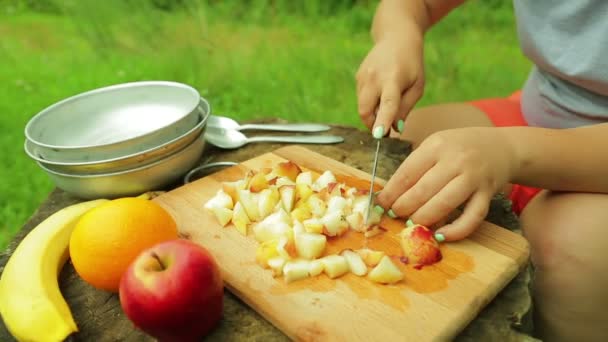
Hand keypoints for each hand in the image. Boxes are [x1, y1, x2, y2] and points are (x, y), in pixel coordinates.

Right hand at [356, 33, 424, 136]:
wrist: (396, 37)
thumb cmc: (412, 64)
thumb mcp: (417, 86)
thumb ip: (405, 108)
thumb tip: (395, 129)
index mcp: (393, 79)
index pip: (387, 103)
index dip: (383, 120)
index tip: (379, 135)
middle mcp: (374, 77)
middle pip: (365, 110)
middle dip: (373, 124)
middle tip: (385, 129)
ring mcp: (363, 76)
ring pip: (362, 106)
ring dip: (372, 113)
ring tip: (387, 102)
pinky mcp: (358, 77)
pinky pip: (361, 99)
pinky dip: (370, 103)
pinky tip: (381, 92)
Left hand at [376, 127, 517, 240]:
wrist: (502, 147)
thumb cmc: (461, 148)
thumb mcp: (436, 145)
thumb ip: (416, 166)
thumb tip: (390, 194)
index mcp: (437, 145)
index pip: (407, 173)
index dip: (391, 192)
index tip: (380, 204)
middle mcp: (456, 160)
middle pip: (423, 190)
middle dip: (404, 207)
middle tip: (395, 215)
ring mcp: (473, 178)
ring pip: (444, 204)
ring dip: (424, 218)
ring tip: (412, 224)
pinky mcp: (488, 194)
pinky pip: (472, 217)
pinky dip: (456, 230)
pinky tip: (441, 236)